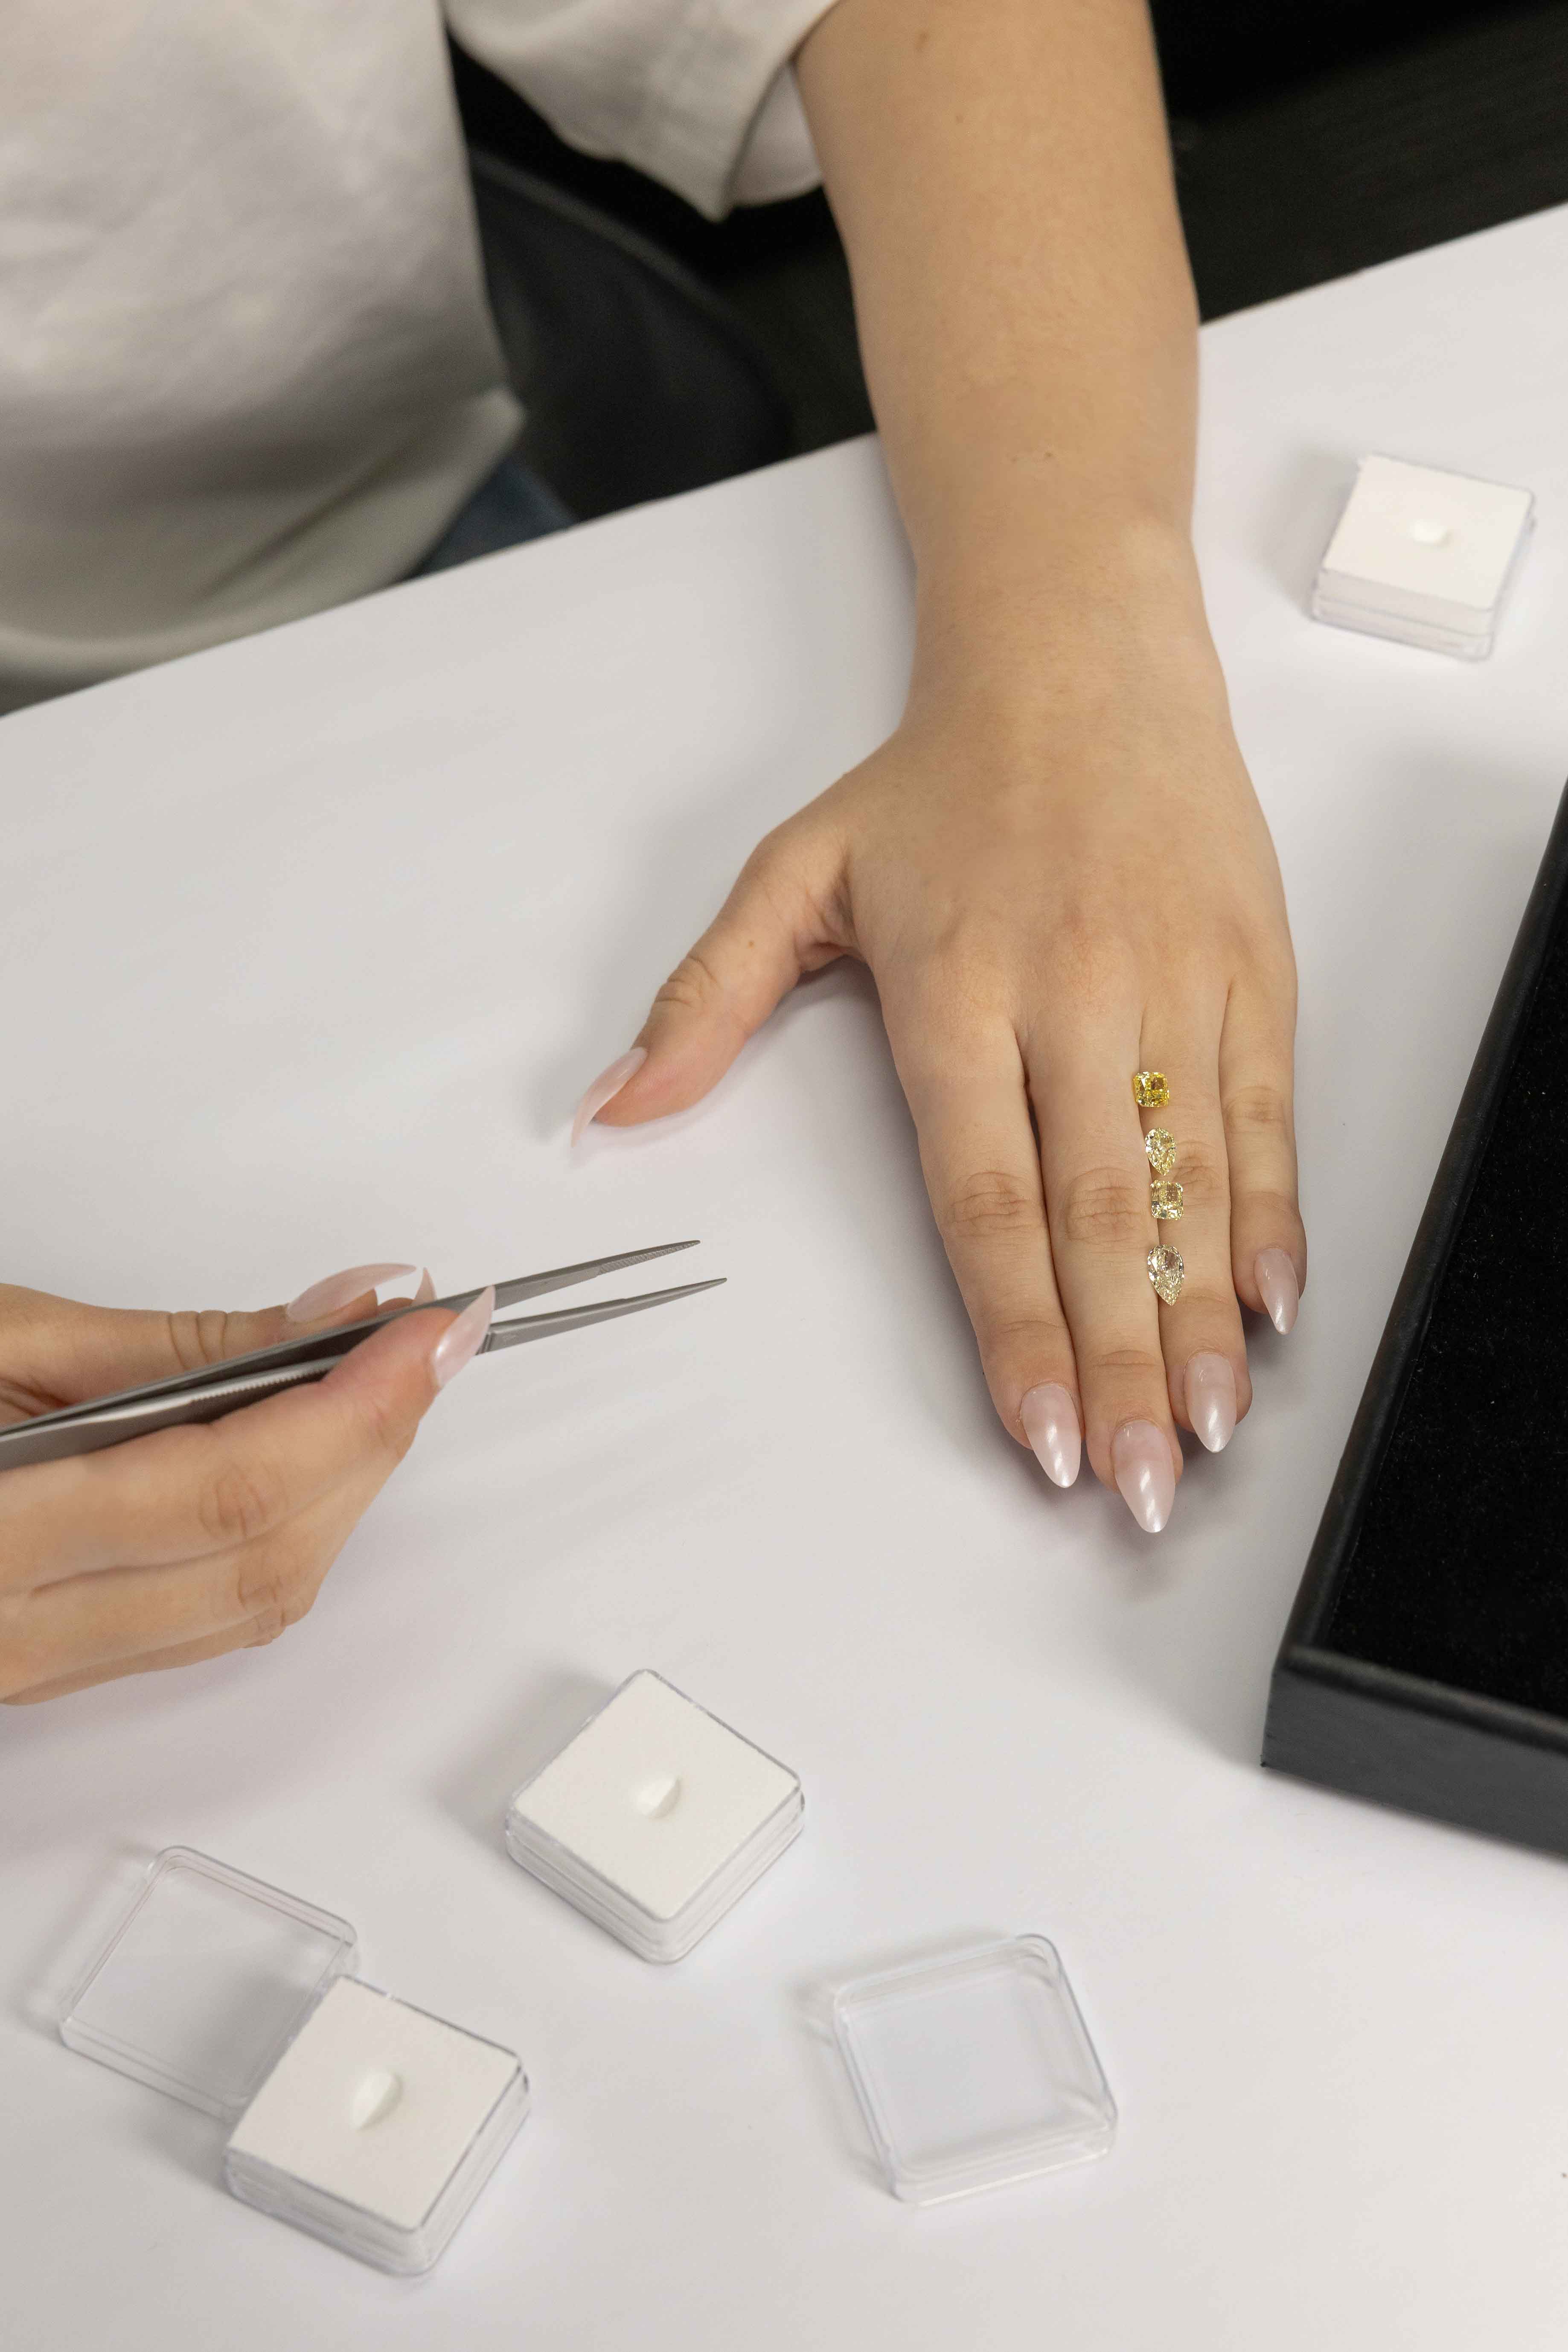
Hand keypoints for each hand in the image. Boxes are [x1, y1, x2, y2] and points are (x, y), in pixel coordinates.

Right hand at [0, 1266, 490, 1701]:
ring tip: (387, 1380)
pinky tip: (313, 1451)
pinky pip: (208, 1624)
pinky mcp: (49, 1674)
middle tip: (436, 1335)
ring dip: (345, 1491)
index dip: (356, 1407)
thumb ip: (183, 1347)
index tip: (434, 1325)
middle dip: (374, 1441)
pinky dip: (287, 1536)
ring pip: (252, 1605)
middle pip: (262, 1560)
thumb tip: (339, 1311)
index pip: (229, 1492)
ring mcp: (30, 1671)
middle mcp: (11, 1636)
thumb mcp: (6, 1338)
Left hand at [575, 579, 1304, 1531]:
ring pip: (1193, 1181)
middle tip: (1133, 1483)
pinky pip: (1266, 1113)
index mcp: (957, 989)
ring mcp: (1174, 983)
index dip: (1016, 1326)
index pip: (986, 1197)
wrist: (1078, 657)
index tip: (1036, 1431)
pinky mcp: (1250, 968)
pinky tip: (1267, 1306)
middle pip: (1098, 1215)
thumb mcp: (793, 872)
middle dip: (1120, 1363)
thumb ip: (704, 1000)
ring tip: (1205, 1428)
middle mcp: (1072, 995)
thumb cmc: (937, 780)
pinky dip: (1270, 1214)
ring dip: (1201, 1317)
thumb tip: (610, 1108)